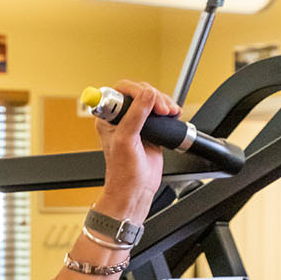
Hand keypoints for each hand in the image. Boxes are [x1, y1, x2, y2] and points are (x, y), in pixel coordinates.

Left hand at [95, 80, 177, 221]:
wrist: (136, 189)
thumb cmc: (123, 171)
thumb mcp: (126, 140)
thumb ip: (135, 116)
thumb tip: (147, 94)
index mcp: (108, 119)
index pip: (120, 90)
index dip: (136, 90)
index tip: (148, 99)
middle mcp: (121, 118)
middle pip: (139, 92)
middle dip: (154, 96)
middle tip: (163, 110)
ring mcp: (136, 123)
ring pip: (152, 99)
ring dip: (164, 102)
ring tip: (170, 113)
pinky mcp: (151, 129)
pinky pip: (161, 110)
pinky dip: (169, 109)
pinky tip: (173, 116)